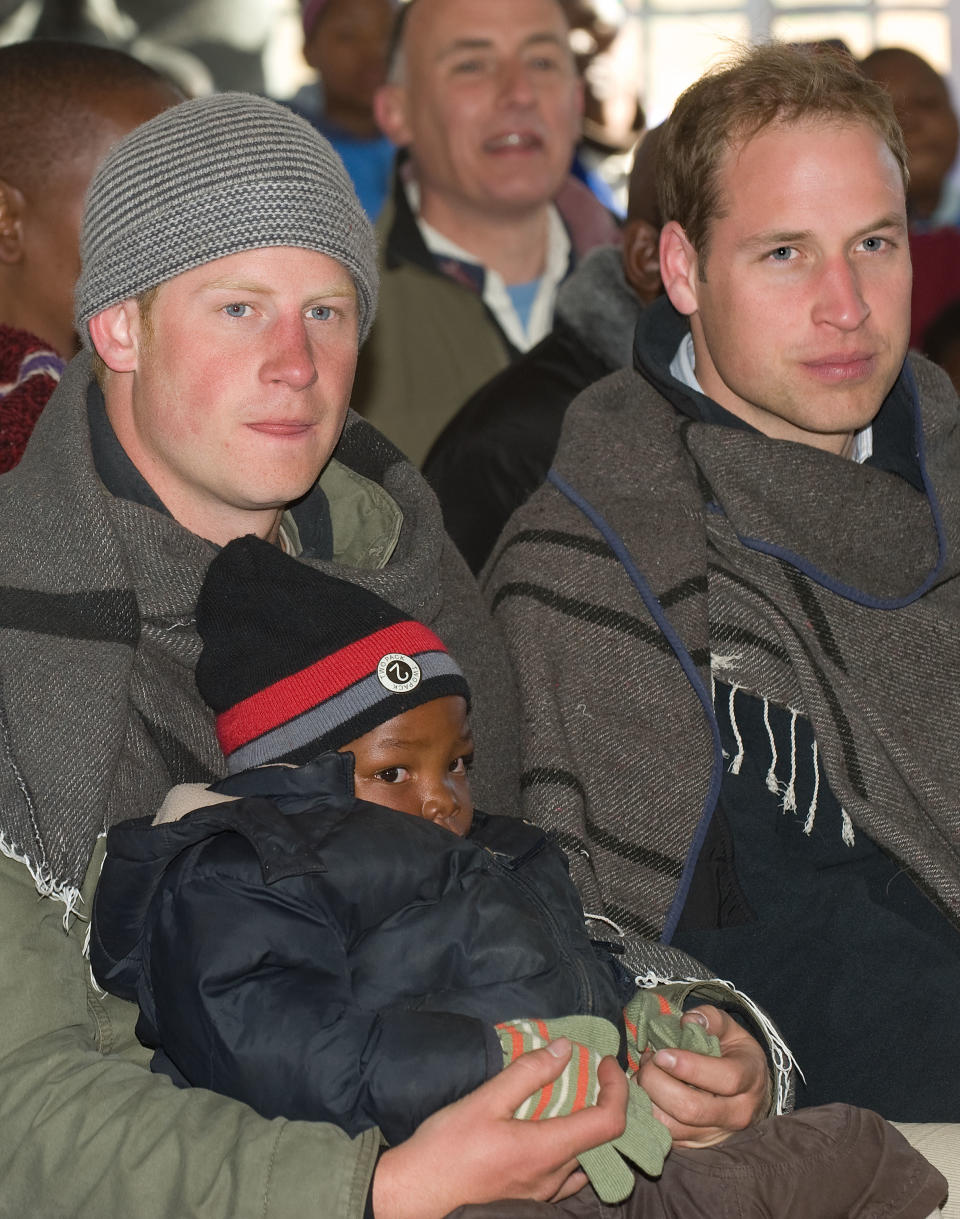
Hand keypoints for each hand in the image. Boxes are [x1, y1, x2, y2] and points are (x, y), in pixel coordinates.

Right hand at [371, 1038, 627, 1218]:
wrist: (416, 1194)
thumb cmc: (446, 1147)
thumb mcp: (484, 1100)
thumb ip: (527, 1073)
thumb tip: (564, 1049)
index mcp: (546, 1151)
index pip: (608, 1123)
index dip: (616, 1089)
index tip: (605, 1063)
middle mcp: (553, 1178)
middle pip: (602, 1142)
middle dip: (605, 1103)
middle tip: (593, 1074)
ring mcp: (543, 1194)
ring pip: (586, 1160)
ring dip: (590, 1127)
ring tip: (576, 1097)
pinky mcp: (530, 1200)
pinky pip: (568, 1175)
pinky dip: (573, 1147)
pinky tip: (552, 1130)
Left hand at [635, 1005, 769, 1147]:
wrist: (746, 1091)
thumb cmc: (733, 1053)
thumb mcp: (730, 1029)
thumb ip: (711, 1019)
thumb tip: (689, 1021)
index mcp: (750, 1079)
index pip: (725, 1079)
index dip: (689, 1066)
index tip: (662, 1053)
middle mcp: (737, 1114)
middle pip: (691, 1108)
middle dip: (658, 1082)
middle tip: (649, 1059)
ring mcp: (716, 1135)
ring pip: (672, 1127)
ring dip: (648, 1098)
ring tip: (645, 1074)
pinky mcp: (696, 1146)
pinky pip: (665, 1136)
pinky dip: (647, 1113)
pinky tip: (646, 1091)